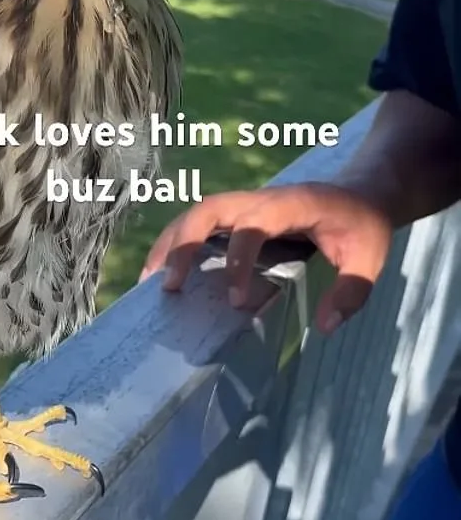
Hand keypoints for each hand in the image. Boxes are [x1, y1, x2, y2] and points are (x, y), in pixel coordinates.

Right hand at [140, 182, 392, 333]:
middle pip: (208, 210)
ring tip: (150, 282)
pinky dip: (179, 243)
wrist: (362, 191)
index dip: (239, 261)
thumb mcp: (371, 258)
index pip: (251, 226)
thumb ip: (351, 292)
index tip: (236, 301)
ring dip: (171, 243)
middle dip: (184, 245)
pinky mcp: (241, 214)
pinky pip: (203, 223)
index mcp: (290, 205)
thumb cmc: (364, 224)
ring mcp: (247, 204)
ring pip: (197, 213)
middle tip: (169, 288)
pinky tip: (165, 272)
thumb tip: (324, 328)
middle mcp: (260, 200)